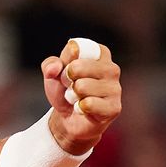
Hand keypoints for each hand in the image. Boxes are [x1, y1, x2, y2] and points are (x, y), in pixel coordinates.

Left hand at [41, 39, 121, 154]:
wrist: (68, 118)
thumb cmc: (64, 91)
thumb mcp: (52, 74)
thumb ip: (50, 65)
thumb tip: (55, 68)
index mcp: (99, 54)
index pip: (77, 48)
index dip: (66, 61)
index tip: (67, 69)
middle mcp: (111, 68)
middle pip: (78, 67)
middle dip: (66, 80)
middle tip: (71, 87)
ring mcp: (115, 88)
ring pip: (82, 86)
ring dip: (73, 95)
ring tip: (78, 98)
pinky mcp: (114, 107)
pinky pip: (89, 103)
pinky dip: (79, 108)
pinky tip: (83, 109)